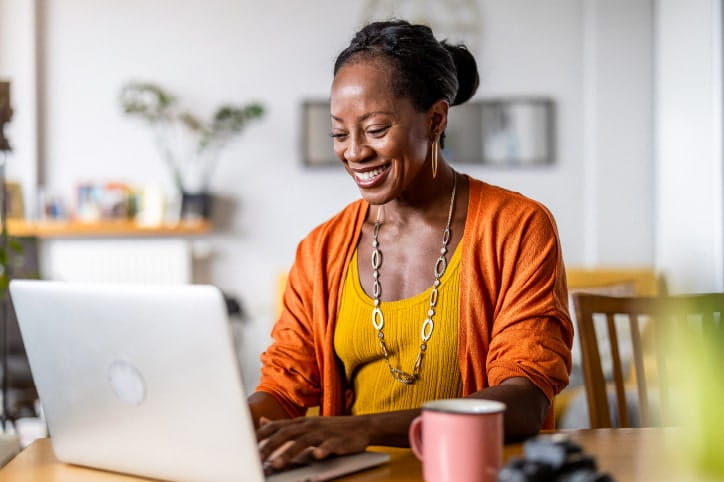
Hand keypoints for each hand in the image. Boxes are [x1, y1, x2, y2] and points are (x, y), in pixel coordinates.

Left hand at [256, 415, 370, 470]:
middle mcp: (309, 425)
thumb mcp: (305, 425)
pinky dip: (323, 451)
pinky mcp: (338, 441)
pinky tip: (317, 457)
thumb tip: (261, 422)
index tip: (244, 447)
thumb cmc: (330, 429)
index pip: (275, 427)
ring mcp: (324, 432)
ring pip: (304, 442)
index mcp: (300, 423)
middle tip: (256, 460)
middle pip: (286, 434)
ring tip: (277, 464)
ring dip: (289, 453)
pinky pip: (330, 446)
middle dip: (270, 447)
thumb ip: (283, 426)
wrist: (361, 427)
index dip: (260, 436)